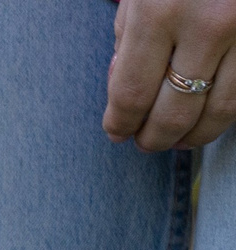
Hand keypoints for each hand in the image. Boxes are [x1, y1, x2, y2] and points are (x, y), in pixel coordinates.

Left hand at [107, 0, 235, 150]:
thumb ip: (128, 39)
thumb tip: (124, 97)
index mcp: (159, 12)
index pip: (131, 94)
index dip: (120, 124)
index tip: (116, 133)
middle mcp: (208, 24)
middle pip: (175, 112)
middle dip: (154, 138)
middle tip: (144, 144)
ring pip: (222, 110)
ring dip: (195, 135)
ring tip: (178, 139)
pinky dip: (227, 110)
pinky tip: (210, 114)